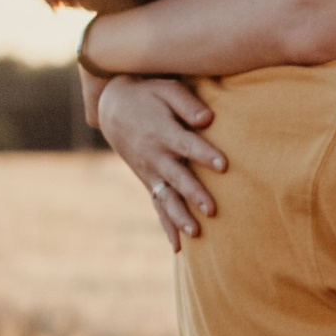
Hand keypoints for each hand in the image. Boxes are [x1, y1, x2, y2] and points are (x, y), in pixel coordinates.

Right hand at [90, 73, 223, 244]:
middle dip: (194, 194)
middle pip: (177, 177)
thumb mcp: (166, 89)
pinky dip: (167, 225)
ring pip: (166, 197)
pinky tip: (178, 246)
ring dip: (180, 216)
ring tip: (195, 233)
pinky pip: (157, 205)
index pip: (186, 145)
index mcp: (162, 132)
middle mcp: (155, 155)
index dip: (204, 154)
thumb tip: (208, 119)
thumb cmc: (148, 94)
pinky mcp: (148, 180)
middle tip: (212, 209)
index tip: (223, 165)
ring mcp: (150, 171)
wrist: (112, 106)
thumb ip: (187, 103)